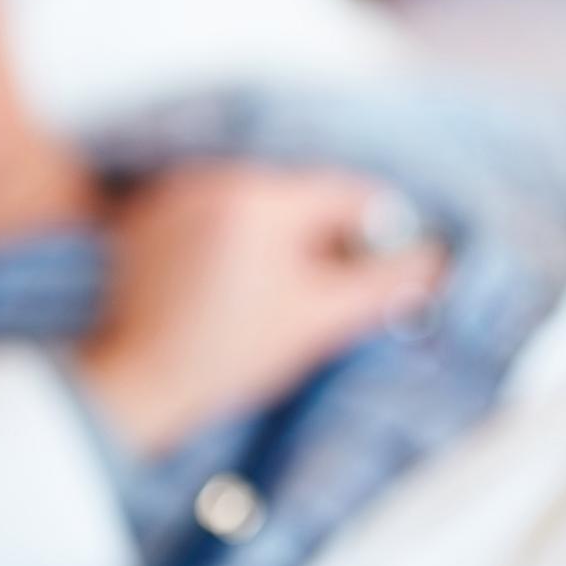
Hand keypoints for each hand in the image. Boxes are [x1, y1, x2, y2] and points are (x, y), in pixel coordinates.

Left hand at [77, 163, 447, 453]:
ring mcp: (173, 196)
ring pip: (256, 207)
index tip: (389, 266)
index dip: (380, 230)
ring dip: (279, 238)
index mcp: (258, 199)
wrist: (129, 385)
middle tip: (332, 288)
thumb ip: (381, 285)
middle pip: (298, 195)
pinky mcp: (145, 219)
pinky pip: (211, 216)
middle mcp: (212, 181)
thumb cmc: (223, 357)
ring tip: (277, 294)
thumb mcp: (314, 320)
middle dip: (324, 236)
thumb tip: (436, 261)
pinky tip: (232, 288)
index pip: (345, 193)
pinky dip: (233, 241)